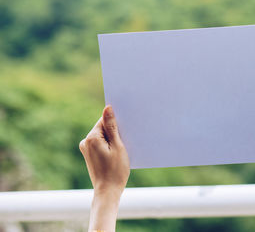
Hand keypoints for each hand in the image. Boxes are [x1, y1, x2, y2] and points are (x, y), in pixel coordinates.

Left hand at [79, 105, 129, 231]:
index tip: (125, 130)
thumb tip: (107, 108)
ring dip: (112, 140)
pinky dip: (109, 146)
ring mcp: (86, 149)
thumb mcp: (118, 146)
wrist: (108, 191)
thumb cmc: (116, 170)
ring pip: (102, 136)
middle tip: (125, 142)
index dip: (116, 123)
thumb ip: (112, 126)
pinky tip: (116, 155)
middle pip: (103, 128)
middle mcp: (85, 141)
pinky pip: (100, 144)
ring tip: (121, 151)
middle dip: (115, 132)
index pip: (104, 120)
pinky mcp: (89, 155)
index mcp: (91, 137)